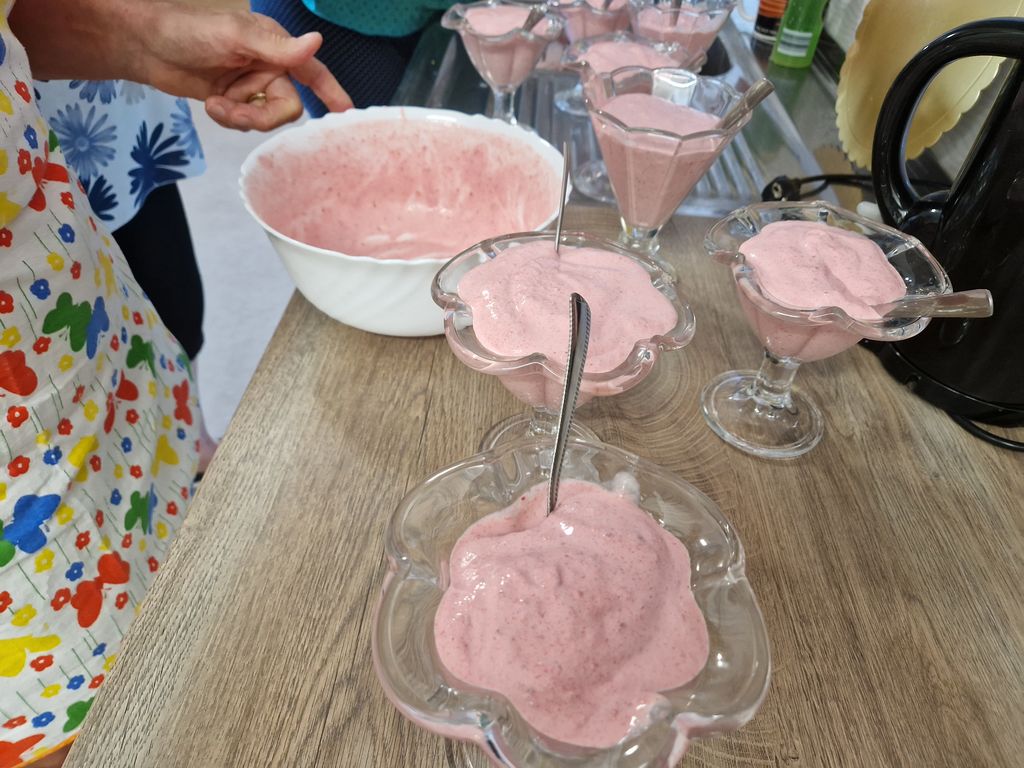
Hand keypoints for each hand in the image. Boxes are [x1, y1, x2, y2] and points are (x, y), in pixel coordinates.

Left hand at [11, 0, 352, 130]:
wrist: (144, 46)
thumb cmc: (188, 29)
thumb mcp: (235, 35)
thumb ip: (278, 47)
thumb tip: (317, 42)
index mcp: (276, 46)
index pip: (312, 72)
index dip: (331, 92)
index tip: (347, 114)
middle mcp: (268, 67)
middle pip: (287, 106)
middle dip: (263, 114)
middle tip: (237, 110)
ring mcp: (250, 86)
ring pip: (266, 118)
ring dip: (242, 118)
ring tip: (218, 106)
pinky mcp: (233, 102)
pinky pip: (245, 122)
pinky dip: (230, 120)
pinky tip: (213, 107)